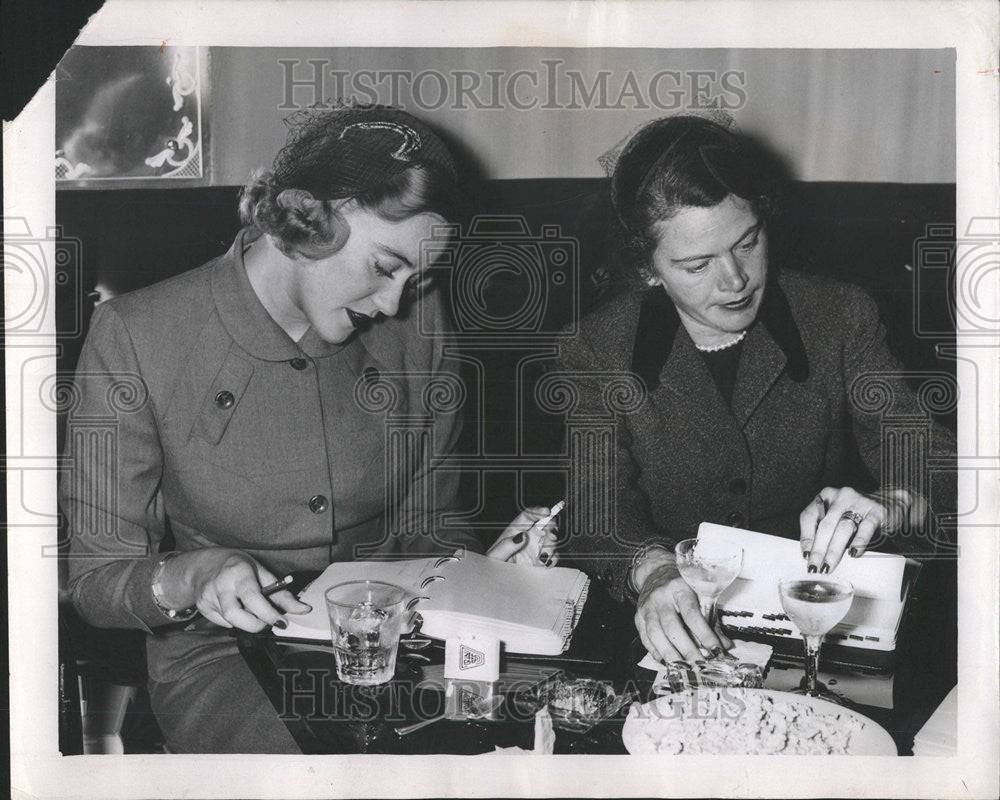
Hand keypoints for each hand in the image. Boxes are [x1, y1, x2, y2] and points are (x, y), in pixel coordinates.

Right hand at [160, 548, 310, 631]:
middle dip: (256, 624)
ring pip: (230, 622)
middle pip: (235, 615)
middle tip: (268, 620)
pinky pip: (223, 623)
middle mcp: (220, 584)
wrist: (205, 565)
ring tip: (252, 611)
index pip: (252, 597)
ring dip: (246, 622)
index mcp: (238, 571)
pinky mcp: (202, 608)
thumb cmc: (239, 567)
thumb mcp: (262, 573)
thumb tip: (304, 610)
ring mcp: (208, 597)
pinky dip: (235, 621)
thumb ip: (282, 594)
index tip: (282, 623)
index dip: (268, 613)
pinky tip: (237, 608)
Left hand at [486, 506, 559, 566]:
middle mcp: (526, 538)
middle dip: (550, 526)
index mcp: (513, 532)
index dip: (538, 511)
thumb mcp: (494, 556)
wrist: (496, 583)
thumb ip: (507, 545)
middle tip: (550, 535)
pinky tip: (546, 563)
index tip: (546, 512)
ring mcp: (535, 550)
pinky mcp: (540, 562)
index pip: (527, 516)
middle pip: (543, 525)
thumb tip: (522, 536)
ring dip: (552, 544)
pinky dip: (553, 558)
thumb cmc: (491, 567)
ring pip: (551, 540)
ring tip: (544, 554)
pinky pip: (553, 557)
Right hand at [634, 563, 731, 662]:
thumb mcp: (699, 595)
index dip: (704, 634)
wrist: (656, 573)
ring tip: (683, 668)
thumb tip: (725, 646)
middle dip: (687, 649)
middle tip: (700, 665)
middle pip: (672, 627)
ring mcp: (647, 608)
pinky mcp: (639, 618)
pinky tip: (668, 662)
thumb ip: (712, 620)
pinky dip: (656, 653)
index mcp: (679, 589)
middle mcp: (660, 598)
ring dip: (670, 654)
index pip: (692, 614)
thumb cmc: (682, 586)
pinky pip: (646, 639)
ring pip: (655, 635)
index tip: (715, 650)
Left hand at [799, 486, 910, 573]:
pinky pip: (866, 528)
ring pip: (843, 529)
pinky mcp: (877, 512)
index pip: (808, 516)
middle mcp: (840, 497)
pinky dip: (858, 542)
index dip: (805, 537)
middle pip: (825, 526)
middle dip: (818, 550)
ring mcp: (859, 503)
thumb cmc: (858, 512)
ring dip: (834, 550)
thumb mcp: (838, 514)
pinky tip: (853, 554)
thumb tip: (812, 554)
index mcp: (826, 496)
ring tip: (829, 566)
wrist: (891, 501)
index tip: (805, 555)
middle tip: (815, 568)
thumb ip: (826, 528)